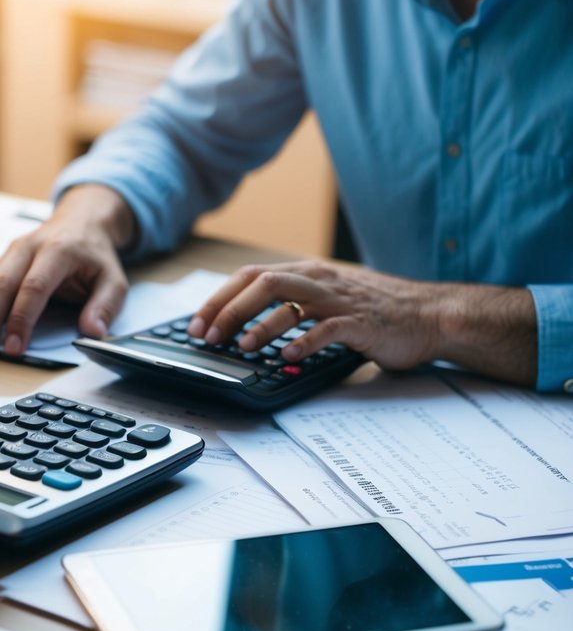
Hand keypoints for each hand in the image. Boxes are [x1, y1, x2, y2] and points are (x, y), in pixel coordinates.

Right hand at [0, 184, 134, 357]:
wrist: (81, 222)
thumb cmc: (94, 255)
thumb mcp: (114, 279)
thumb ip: (106, 306)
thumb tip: (93, 333)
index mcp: (58, 251)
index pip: (34, 286)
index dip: (21, 318)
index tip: (15, 346)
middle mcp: (29, 247)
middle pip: (2, 283)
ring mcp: (10, 252)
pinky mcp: (0, 259)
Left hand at [188, 260, 536, 385]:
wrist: (432, 316)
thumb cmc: (375, 313)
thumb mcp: (326, 301)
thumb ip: (292, 306)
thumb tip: (244, 325)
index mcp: (306, 273)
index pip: (249, 276)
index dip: (219, 298)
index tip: (197, 323)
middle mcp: (319, 280)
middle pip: (261, 283)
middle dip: (228, 310)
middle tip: (209, 337)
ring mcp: (340, 299)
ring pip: (288, 302)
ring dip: (258, 326)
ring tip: (241, 347)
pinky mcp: (361, 322)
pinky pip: (326, 329)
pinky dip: (302, 343)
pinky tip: (287, 357)